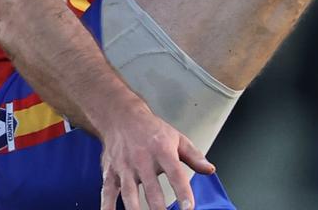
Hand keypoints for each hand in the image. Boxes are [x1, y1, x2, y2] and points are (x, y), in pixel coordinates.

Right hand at [98, 105, 215, 209]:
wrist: (122, 117)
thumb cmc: (151, 130)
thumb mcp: (177, 138)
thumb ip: (194, 156)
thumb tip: (210, 170)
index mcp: (162, 151)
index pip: (175, 174)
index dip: (182, 191)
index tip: (188, 207)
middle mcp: (143, 160)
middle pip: (152, 189)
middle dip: (159, 209)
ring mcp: (125, 168)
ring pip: (129, 193)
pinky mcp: (110, 173)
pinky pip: (107, 193)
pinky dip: (107, 207)